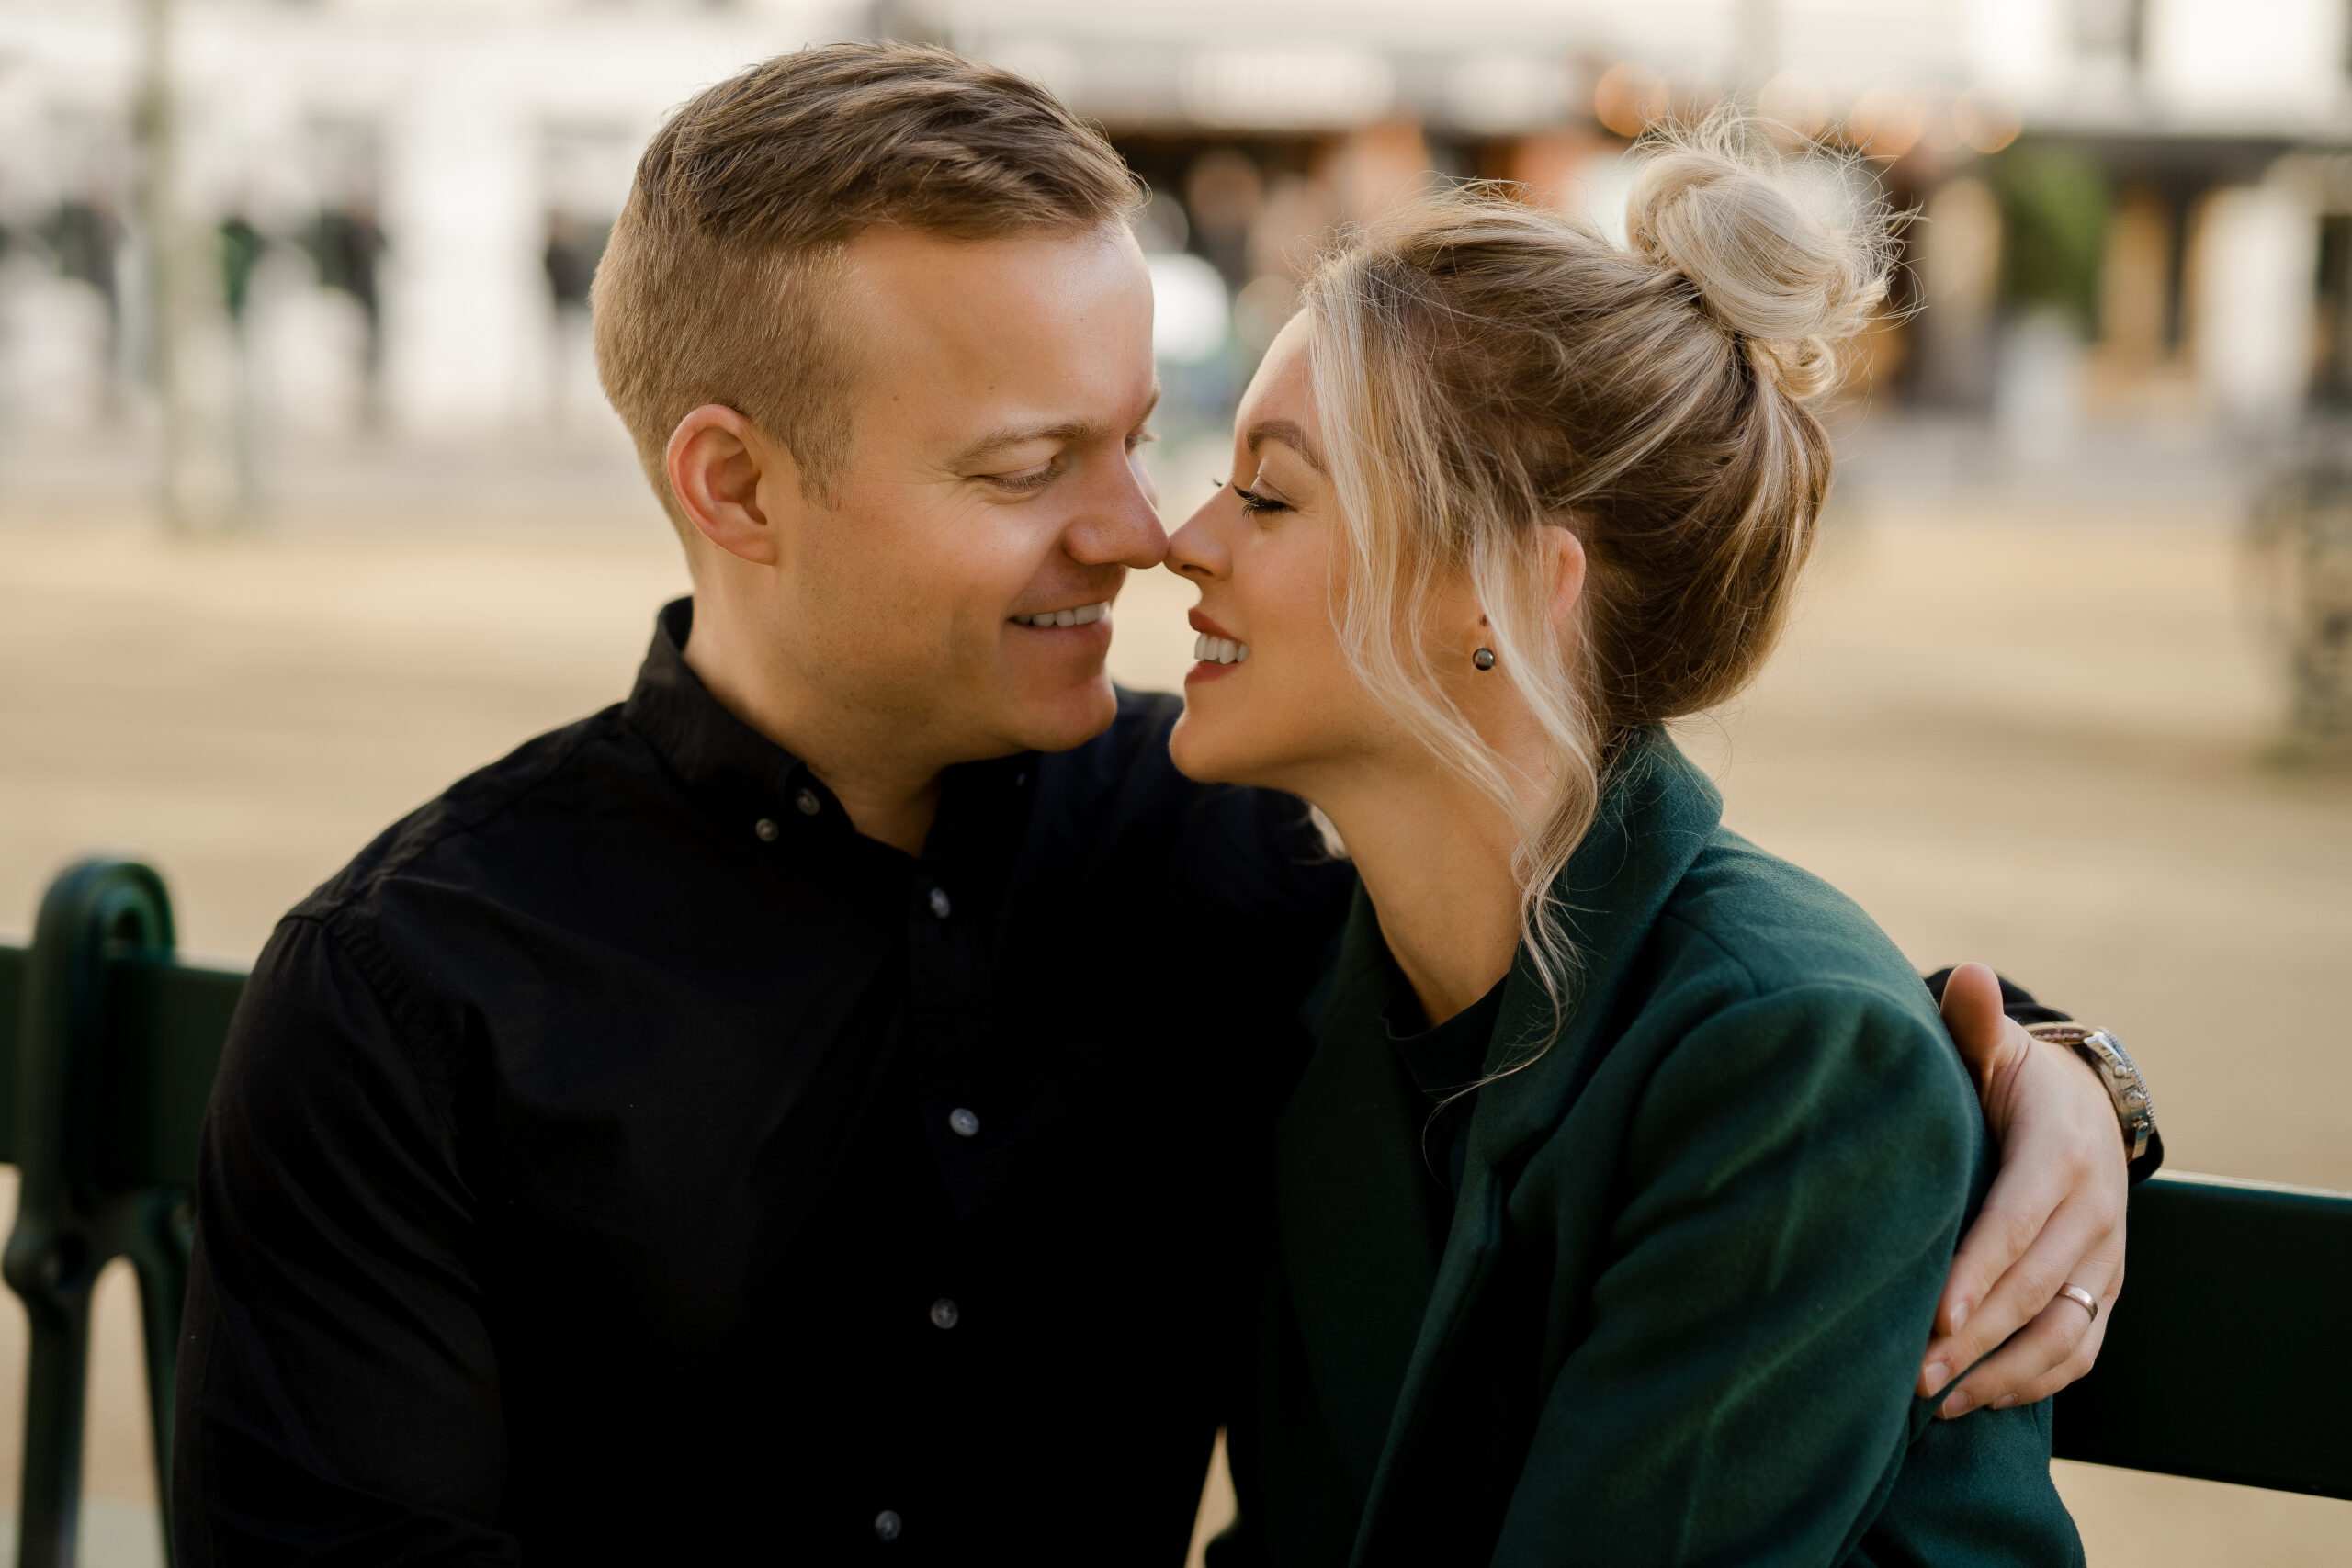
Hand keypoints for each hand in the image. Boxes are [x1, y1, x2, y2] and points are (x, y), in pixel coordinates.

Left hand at [1918, 963, 2127, 1418]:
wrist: (2085, 1107)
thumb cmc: (2012, 1078)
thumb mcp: (1996, 1047)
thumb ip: (1973, 1024)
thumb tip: (1965, 975)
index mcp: (2060, 1153)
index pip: (2018, 1222)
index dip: (1978, 1271)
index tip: (1931, 1312)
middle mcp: (2094, 1214)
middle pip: (2034, 1289)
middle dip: (1972, 1336)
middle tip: (1908, 1372)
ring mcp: (2104, 1261)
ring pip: (2063, 1334)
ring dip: (2000, 1373)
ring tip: (1933, 1400)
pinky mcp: (2102, 1293)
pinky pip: (2080, 1352)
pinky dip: (2033, 1383)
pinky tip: (1971, 1400)